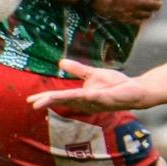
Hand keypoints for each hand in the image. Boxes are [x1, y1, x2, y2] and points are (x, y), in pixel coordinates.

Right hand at [27, 58, 146, 113]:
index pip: (60, 97)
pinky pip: (91, 96)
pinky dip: (83, 96)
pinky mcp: (104, 98)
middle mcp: (85, 102)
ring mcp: (94, 101)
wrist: (135, 90)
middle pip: (63, 101)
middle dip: (47, 101)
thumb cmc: (115, 84)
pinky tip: (74, 95)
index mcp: (81, 96)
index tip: (31, 100)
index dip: (45, 98)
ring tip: (43, 101)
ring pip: (73, 99)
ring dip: (58, 101)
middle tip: (32, 104)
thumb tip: (61, 62)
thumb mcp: (93, 74)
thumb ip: (77, 70)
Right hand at [92, 0, 165, 21]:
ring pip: (149, 14)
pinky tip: (135, 10)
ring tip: (143, 3)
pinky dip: (140, 16)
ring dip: (148, 9)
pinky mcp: (124, 18)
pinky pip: (139, 21)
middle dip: (155, 0)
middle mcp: (140, 1)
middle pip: (157, 5)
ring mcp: (132, 11)